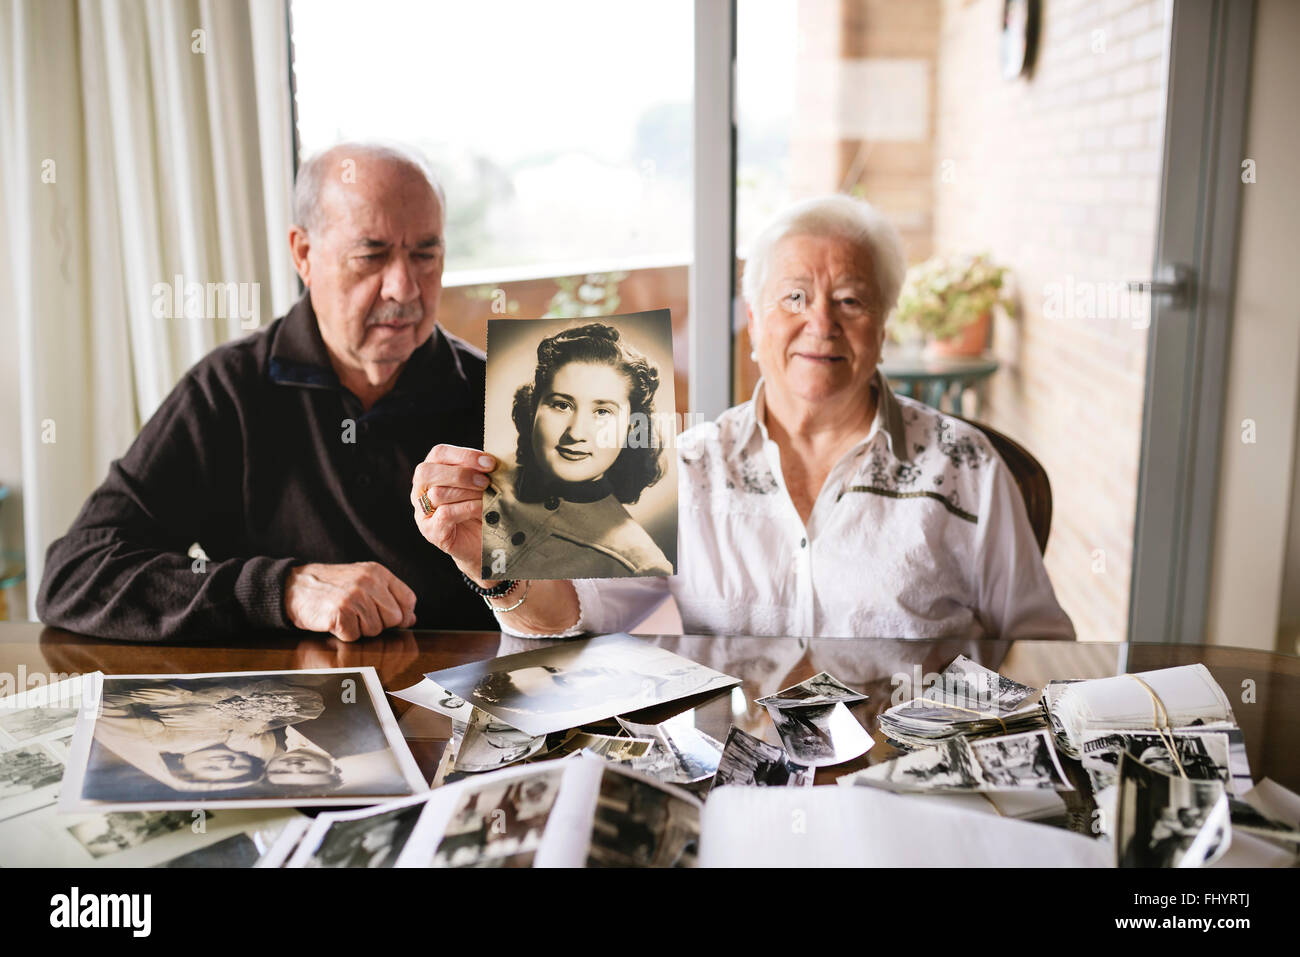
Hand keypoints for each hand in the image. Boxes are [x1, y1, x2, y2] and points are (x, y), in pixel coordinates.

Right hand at [283, 562, 416, 642]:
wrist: (294, 586)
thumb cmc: (330, 586)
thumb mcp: (362, 581)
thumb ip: (388, 596)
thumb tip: (410, 618)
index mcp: (378, 572)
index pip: (408, 600)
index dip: (402, 614)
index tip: (389, 617)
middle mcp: (368, 582)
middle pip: (394, 618)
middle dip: (379, 623)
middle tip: (359, 614)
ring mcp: (354, 597)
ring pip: (375, 630)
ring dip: (360, 629)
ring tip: (345, 615)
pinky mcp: (340, 613)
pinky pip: (354, 636)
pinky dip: (344, 634)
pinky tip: (335, 621)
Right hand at [412, 444, 495, 580]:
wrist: (483, 545)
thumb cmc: (481, 509)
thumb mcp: (480, 485)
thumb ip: (480, 471)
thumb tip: (492, 460)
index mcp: (432, 472)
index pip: (439, 453)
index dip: (464, 455)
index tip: (489, 463)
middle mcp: (421, 490)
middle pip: (428, 471)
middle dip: (461, 473)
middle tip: (485, 481)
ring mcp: (422, 512)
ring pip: (437, 493)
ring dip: (466, 492)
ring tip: (487, 495)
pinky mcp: (431, 531)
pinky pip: (445, 514)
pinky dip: (467, 508)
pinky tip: (482, 509)